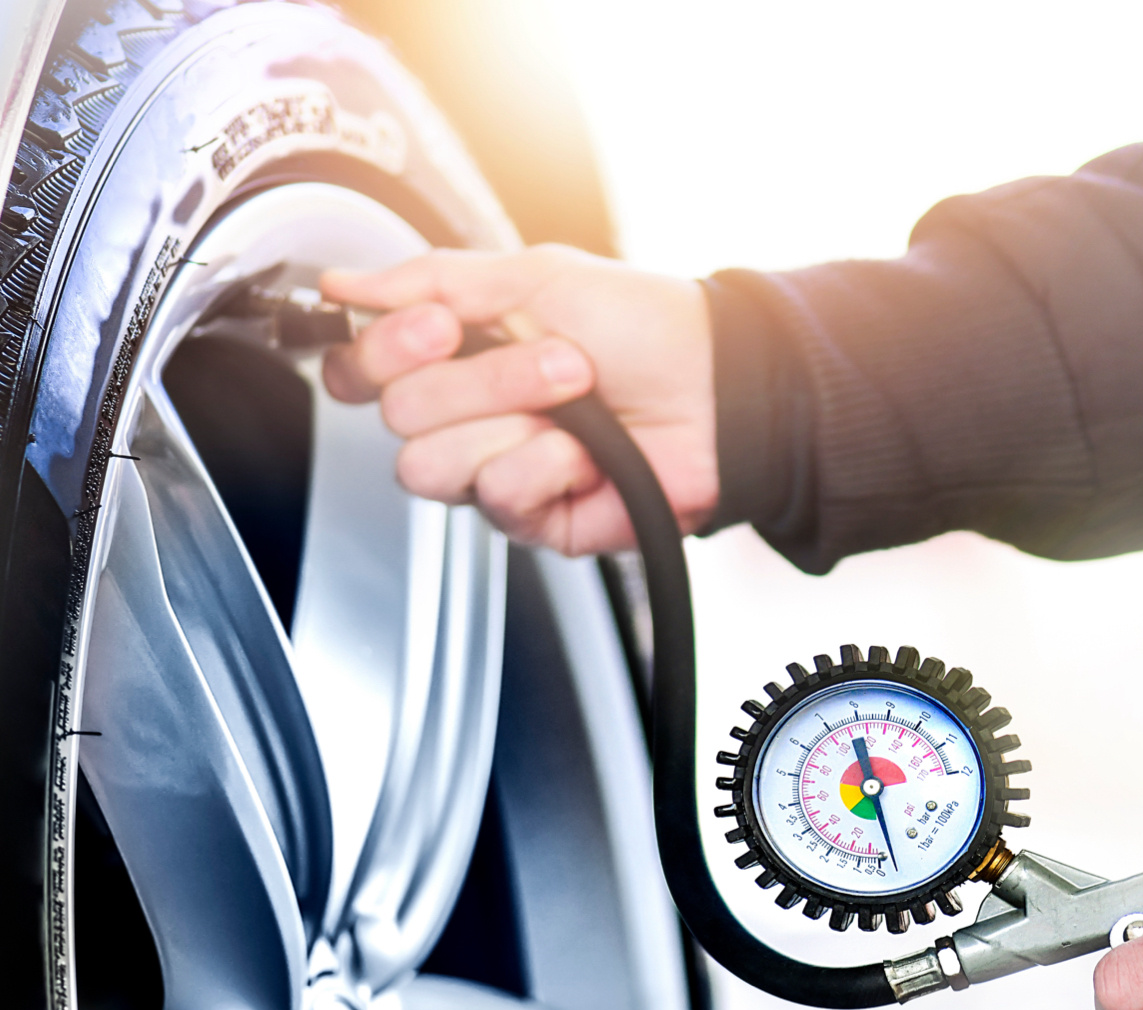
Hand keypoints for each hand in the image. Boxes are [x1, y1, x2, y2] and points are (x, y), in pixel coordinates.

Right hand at [320, 245, 716, 553]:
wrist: (717, 385)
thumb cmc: (641, 327)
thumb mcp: (534, 275)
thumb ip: (431, 280)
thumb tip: (342, 282)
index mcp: (450, 358)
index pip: (358, 371)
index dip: (382, 350)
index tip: (440, 325)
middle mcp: (463, 419)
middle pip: (398, 415)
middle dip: (481, 378)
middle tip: (555, 356)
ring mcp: (495, 471)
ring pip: (431, 465)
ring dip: (513, 416)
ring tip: (577, 402)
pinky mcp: (532, 518)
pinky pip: (497, 496)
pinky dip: (546, 465)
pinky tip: (585, 454)